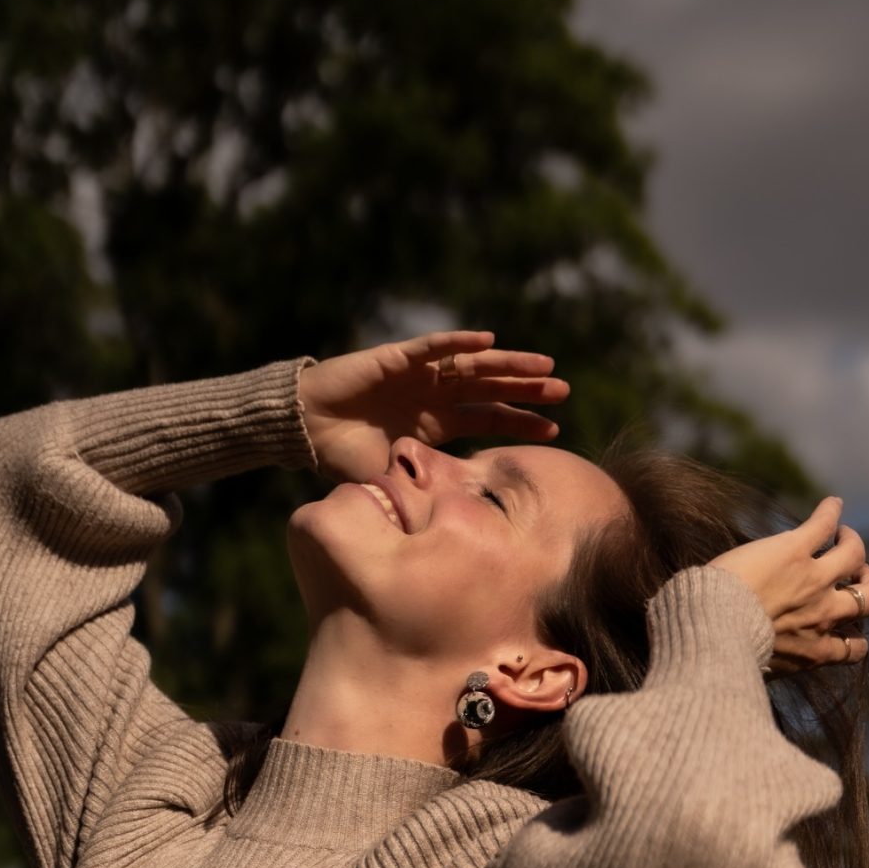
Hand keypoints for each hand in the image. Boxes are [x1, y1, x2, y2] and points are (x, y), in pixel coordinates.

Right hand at [296, 329, 568, 484]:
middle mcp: (435, 395)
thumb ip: (421, 493)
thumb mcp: (394, 480)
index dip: (520, 423)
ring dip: (507, 364)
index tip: (555, 431)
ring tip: (542, 365)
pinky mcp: (397, 358)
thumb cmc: (344, 456)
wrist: (304, 430)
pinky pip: (433, 348)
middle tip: (564, 391)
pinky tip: (488, 340)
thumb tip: (449, 527)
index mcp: (438, 424)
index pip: (488, 420)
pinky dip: (459, 343)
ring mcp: (419, 375)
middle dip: (526, 390)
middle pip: (490, 389)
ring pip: (472, 365)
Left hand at [708, 497, 868, 670]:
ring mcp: (813, 580)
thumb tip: (749, 675)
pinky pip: (824, 525)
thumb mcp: (754, 672)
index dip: (856, 634)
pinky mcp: (794, 551)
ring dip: (851, 542)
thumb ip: (768, 666)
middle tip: (854, 574)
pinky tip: (831, 504)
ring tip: (840, 535)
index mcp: (814, 651)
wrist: (711, 632)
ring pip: (855, 555)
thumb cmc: (722, 656)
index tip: (844, 625)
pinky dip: (831, 512)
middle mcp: (823, 616)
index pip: (856, 649)